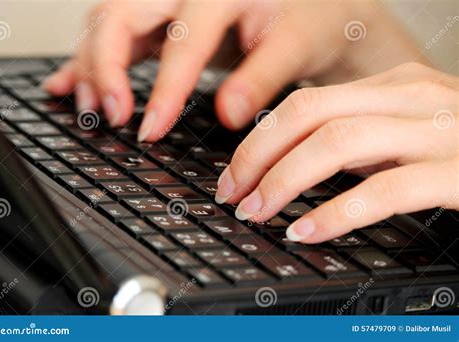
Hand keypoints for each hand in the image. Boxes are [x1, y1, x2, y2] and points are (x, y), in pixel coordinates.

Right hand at [42, 0, 422, 140]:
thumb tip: (229, 114)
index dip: (163, 88)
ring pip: (108, 22)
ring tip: (91, 108)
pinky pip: (114, 34)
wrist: (309, 8)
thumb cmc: (308, 20)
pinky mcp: (160, 20)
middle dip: (106, 66)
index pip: (182, 40)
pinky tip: (69, 83)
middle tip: (113, 115)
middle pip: (121, 15)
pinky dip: (90, 61)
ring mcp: (168, 1)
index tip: (151, 129)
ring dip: (92, 66)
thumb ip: (262, 78)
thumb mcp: (296, 46)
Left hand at [215, 62, 458, 242]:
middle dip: (259, 157)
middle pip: (310, 114)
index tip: (234, 174)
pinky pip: (386, 189)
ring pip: (339, 141)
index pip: (305, 103)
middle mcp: (413, 98)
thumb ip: (359, 141)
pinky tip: (307, 231)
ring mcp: (440, 132)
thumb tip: (295, 162)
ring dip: (285, 180)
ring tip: (257, 212)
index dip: (259, 141)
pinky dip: (337, 212)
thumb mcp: (404, 135)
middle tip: (233, 195)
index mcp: (394, 87)